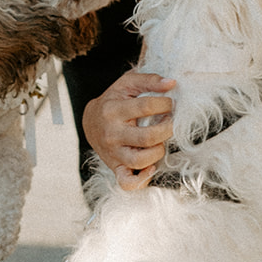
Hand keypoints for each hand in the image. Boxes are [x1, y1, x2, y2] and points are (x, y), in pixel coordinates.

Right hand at [82, 70, 174, 189]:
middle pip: (148, 137)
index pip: (147, 107)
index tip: (169, 103)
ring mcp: (113, 153)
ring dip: (158, 151)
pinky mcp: (115, 166)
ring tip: (160, 141)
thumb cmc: (114, 100)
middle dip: (167, 129)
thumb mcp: (127, 84)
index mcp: (114, 110)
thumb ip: (149, 80)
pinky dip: (142, 179)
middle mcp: (112, 133)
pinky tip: (152, 167)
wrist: (90, 121)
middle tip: (169, 122)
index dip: (165, 104)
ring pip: (140, 161)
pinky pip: (128, 182)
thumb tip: (171, 83)